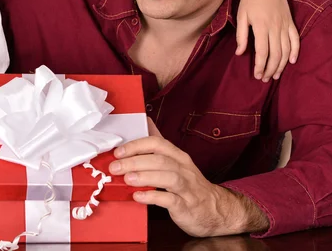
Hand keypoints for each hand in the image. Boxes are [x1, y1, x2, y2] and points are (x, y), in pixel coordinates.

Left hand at [109, 119, 268, 236]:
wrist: (216, 211)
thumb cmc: (190, 185)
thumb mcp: (176, 162)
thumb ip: (159, 144)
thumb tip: (145, 121)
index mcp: (178, 156)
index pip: (158, 143)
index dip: (137, 145)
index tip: (118, 151)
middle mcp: (184, 169)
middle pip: (160, 159)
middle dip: (135, 161)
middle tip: (114, 166)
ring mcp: (187, 188)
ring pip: (167, 177)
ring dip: (144, 176)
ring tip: (126, 178)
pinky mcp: (186, 206)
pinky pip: (170, 200)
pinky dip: (153, 197)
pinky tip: (138, 196)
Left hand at [235, 0, 299, 82]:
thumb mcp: (240, 16)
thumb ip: (241, 36)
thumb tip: (240, 53)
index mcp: (261, 27)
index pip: (262, 52)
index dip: (260, 66)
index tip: (257, 75)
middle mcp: (275, 28)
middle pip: (276, 54)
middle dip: (271, 69)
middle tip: (265, 78)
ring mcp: (284, 25)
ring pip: (286, 50)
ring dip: (282, 64)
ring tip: (276, 74)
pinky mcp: (290, 21)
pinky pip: (295, 39)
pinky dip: (295, 51)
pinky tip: (291, 61)